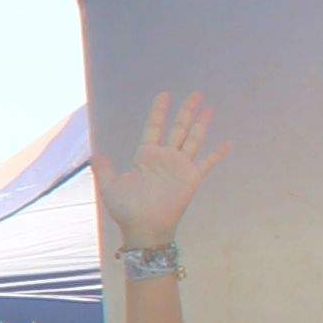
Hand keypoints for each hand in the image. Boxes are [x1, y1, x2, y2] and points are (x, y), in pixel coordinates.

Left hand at [100, 90, 219, 251]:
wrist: (143, 229)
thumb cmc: (126, 210)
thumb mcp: (110, 187)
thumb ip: (105, 169)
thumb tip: (95, 154)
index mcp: (146, 156)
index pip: (154, 127)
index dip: (159, 111)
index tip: (165, 95)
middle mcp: (165, 157)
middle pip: (178, 128)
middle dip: (186, 111)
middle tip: (196, 93)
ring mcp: (180, 167)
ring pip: (193, 139)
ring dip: (201, 124)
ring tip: (209, 107)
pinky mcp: (192, 178)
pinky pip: (207, 162)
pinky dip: (217, 153)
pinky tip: (228, 143)